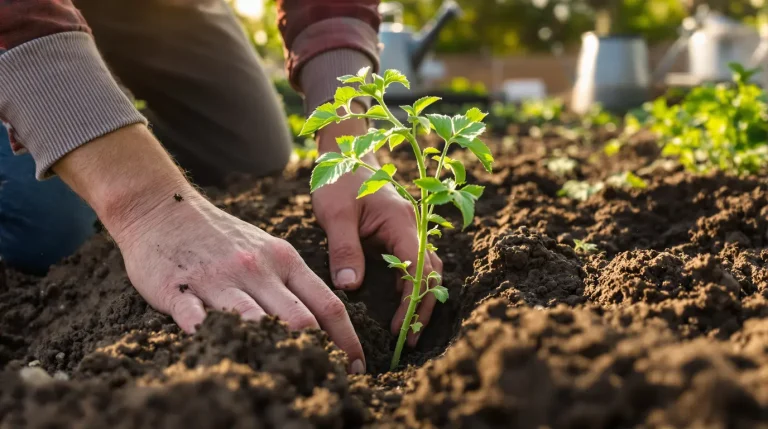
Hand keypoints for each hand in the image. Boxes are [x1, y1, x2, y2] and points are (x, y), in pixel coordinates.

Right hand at [54, 125, 364, 373]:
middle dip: (317, 353)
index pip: (327, 304)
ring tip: (281, 379)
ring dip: (269, 351)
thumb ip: (292, 285)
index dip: (346, 339)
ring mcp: (218, 278)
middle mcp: (257, 269)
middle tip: (325, 380)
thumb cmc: (221, 236)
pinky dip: (209, 337)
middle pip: (298, 318)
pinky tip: (218, 351)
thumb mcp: (267, 249)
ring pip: (253, 321)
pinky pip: (196, 318)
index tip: (357, 365)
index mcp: (284, 260)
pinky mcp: (178, 288)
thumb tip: (321, 326)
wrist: (161, 207)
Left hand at [312, 105, 442, 346]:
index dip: (412, 300)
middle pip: (431, 272)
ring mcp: (407, 229)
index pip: (418, 268)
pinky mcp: (398, 233)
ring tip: (406, 327)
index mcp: (401, 221)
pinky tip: (398, 303)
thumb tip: (351, 286)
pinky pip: (412, 262)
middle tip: (408, 338)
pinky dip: (410, 284)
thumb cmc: (339, 178)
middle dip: (423, 305)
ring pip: (426, 268)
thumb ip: (344, 249)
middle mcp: (412, 226)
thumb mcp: (335, 214)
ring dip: (420, 297)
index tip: (400, 327)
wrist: (344, 151)